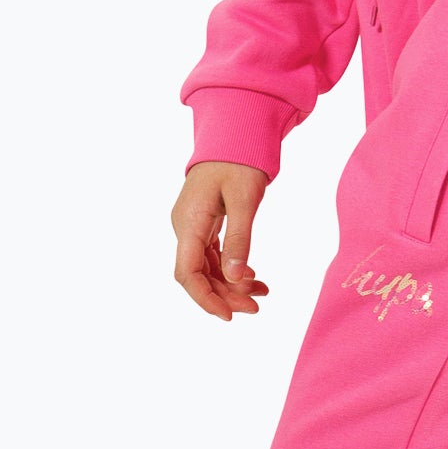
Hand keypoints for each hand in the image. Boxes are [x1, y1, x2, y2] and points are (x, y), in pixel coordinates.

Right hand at [172, 161, 269, 321]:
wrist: (234, 133)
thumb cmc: (239, 160)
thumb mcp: (245, 199)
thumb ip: (239, 239)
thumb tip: (235, 279)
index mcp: (189, 222)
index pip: (187, 273)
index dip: (205, 299)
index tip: (229, 315)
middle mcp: (185, 227)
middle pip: (198, 275)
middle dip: (225, 295)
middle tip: (257, 307)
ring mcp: (193, 226)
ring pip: (207, 267)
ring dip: (231, 284)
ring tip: (262, 293)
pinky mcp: (204, 223)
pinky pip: (214, 255)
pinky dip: (232, 268)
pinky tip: (252, 276)